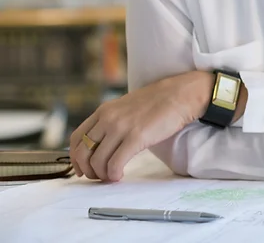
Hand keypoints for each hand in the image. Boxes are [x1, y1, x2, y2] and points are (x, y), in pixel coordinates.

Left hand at [69, 70, 213, 181]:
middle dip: (88, 170)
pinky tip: (121, 174)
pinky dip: (114, 175)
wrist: (180, 95)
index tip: (82, 168)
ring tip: (113, 176)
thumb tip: (102, 144)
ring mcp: (121, 127)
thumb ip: (112, 121)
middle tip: (98, 176)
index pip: (76, 137)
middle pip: (83, 152)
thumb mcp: (126, 107)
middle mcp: (108, 118)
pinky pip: (115, 164)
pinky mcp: (136, 137)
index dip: (76, 158)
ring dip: (102, 175)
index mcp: (105, 110)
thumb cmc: (157, 102)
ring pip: (97, 162)